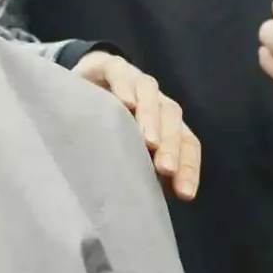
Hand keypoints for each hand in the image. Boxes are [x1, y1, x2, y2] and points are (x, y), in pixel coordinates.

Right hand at [73, 50, 200, 200]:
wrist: (83, 78)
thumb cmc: (105, 122)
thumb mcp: (124, 145)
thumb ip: (138, 166)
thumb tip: (145, 205)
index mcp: (165, 122)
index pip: (187, 142)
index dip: (189, 167)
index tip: (184, 195)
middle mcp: (156, 100)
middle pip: (173, 117)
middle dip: (172, 145)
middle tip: (165, 169)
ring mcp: (135, 80)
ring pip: (152, 93)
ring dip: (152, 116)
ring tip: (149, 140)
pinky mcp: (111, 66)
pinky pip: (122, 74)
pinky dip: (125, 87)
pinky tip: (124, 102)